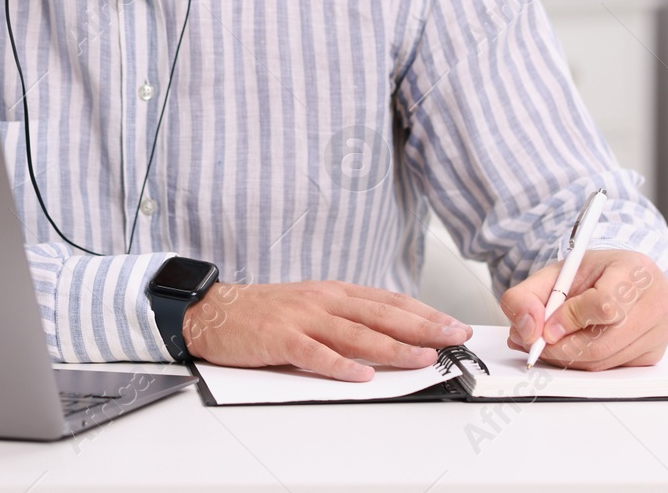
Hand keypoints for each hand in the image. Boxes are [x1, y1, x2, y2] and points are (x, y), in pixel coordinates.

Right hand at [181, 280, 470, 381]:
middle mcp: (324, 300)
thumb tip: (389, 335)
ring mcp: (302, 318)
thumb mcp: (312, 307)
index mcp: (334, 292)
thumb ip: (347, 319)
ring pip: (356, 334)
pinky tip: (361, 375)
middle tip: (453, 337)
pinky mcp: (280, 338)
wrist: (214, 311)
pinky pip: (314, 354)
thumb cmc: (264, 312)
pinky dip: (339, 365)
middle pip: (381, 315)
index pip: (389, 302)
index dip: (424, 313)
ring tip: (422, 358)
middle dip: (422, 327)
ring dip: (392, 347)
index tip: (452, 324)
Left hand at [500, 249, 667, 370]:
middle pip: (604, 342)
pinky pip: (613, 369)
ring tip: (549, 342)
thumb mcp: (554, 274)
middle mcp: (658, 301)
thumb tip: (527, 330)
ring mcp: (662, 330)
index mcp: (636, 270)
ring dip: (570, 357)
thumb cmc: (592, 275)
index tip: (547, 326)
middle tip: (535, 343)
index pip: (605, 305)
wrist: (619, 279)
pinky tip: (576, 345)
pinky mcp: (656, 354)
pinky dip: (587, 362)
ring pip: (605, 360)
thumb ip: (527, 296)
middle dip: (561, 347)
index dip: (569, 320)